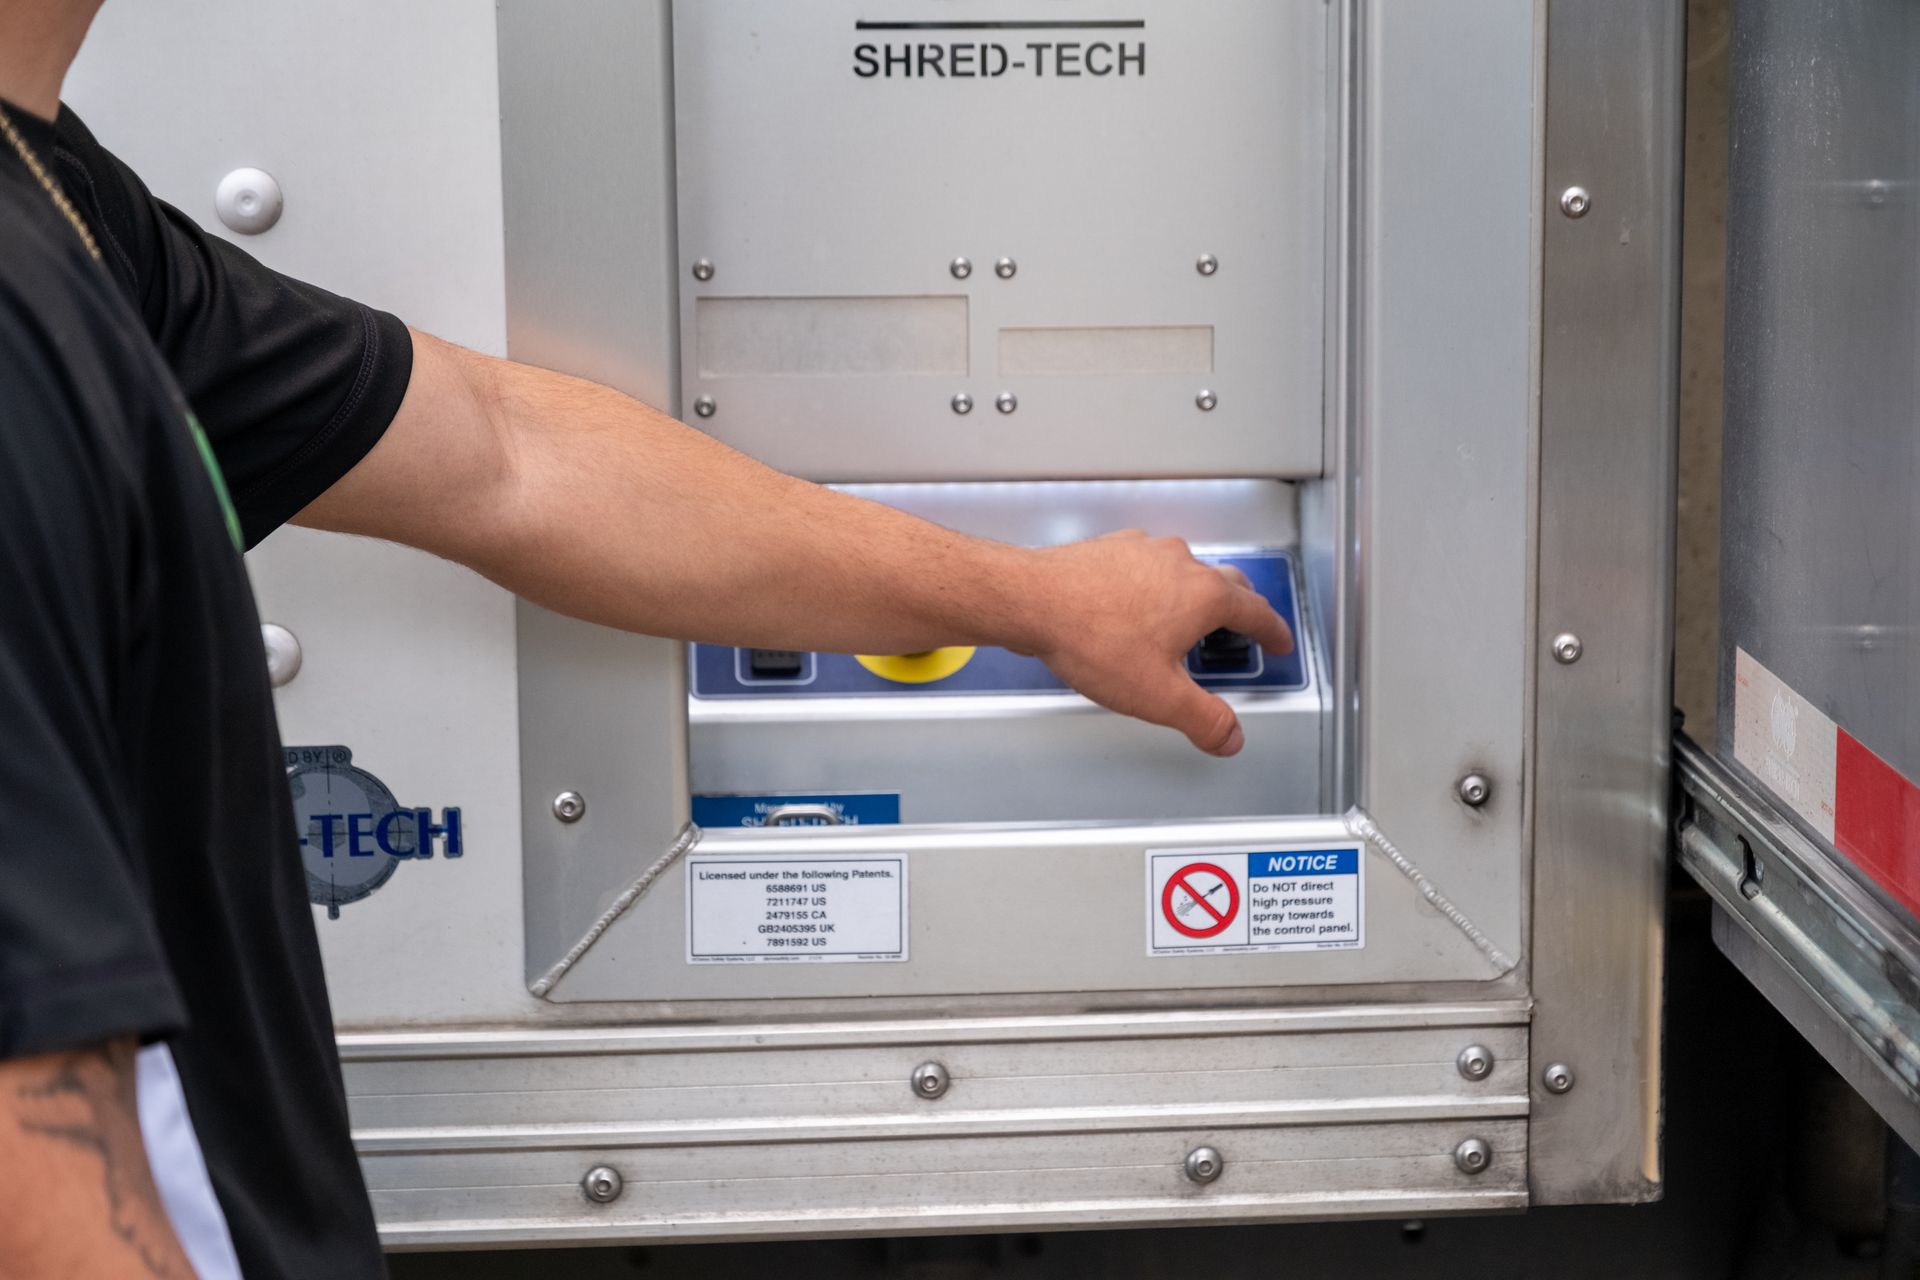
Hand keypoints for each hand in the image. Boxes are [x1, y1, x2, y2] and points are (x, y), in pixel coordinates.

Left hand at [1020, 531, 1295, 756]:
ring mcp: (1146, 551)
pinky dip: (1157, 585)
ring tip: (1188, 621)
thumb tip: (1229, 735)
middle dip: (1242, 608)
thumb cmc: (1091, 637)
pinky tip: (1138, 605)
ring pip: (1187, 570)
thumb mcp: (1158, 696)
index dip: (1273, 632)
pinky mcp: (1114, 548)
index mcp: (1204, 596)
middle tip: (1245, 627)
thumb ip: (1203, 719)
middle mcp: (1181, 564)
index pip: (1256, 613)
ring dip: (1196, 594)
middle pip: (1228, 583)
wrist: (1033, 600)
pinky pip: (1150, 565)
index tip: (1278, 641)